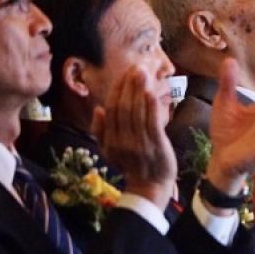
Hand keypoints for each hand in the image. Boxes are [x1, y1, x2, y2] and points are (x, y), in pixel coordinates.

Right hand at [93, 67, 175, 209]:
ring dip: (139, 90)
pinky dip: (150, 106)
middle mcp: (121, 139)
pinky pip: (151, 122)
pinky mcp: (155, 144)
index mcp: (109, 139)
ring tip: (142, 72)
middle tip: (135, 67)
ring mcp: (138, 142)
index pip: (112, 109)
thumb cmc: (131, 165)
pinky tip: (151, 91)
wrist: (150, 186)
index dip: (117, 90)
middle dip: (128, 85)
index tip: (124, 74)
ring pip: (136, 112)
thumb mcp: (109, 150)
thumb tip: (99, 109)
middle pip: (123, 107)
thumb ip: (101, 131)